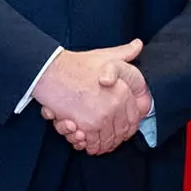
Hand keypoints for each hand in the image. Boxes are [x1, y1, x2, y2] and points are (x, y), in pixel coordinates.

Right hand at [33, 41, 149, 153]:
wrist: (52, 71)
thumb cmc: (77, 64)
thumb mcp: (105, 56)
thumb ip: (124, 53)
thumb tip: (138, 45)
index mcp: (122, 92)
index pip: (133, 118)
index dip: (129, 127)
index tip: (123, 130)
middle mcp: (113, 107)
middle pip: (119, 132)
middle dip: (115, 139)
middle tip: (110, 141)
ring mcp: (99, 119)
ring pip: (105, 141)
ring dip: (101, 145)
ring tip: (97, 145)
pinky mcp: (83, 128)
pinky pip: (90, 144)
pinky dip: (88, 146)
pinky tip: (85, 143)